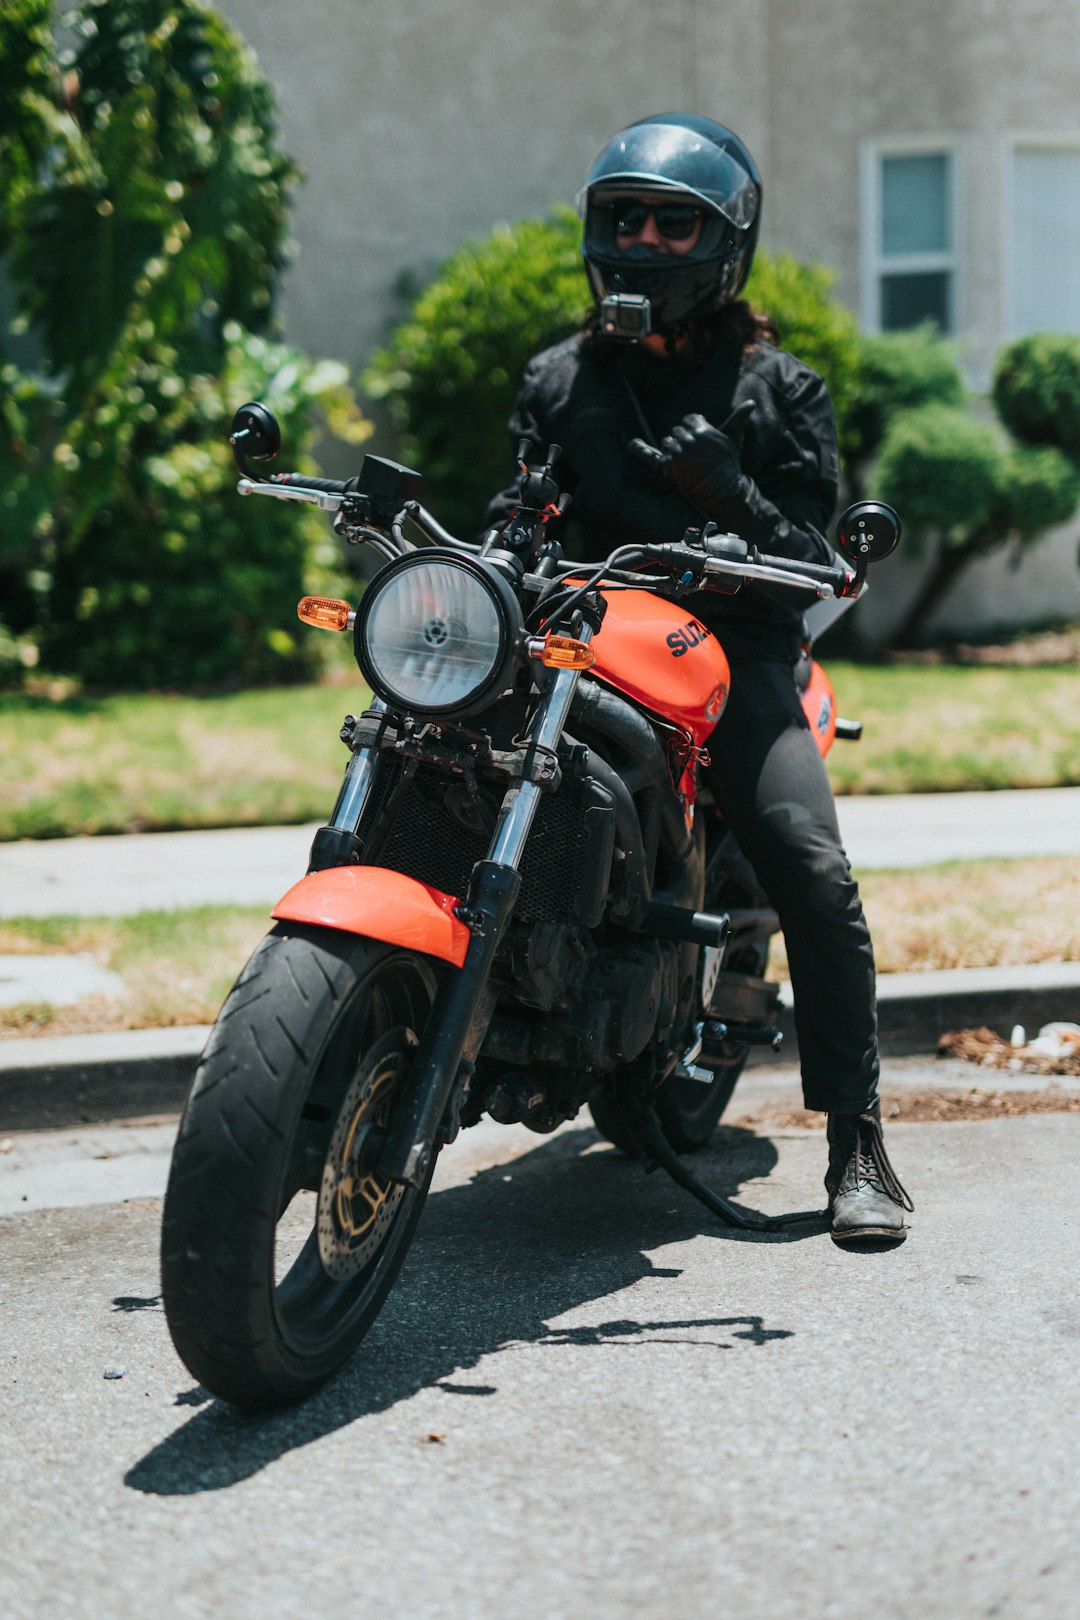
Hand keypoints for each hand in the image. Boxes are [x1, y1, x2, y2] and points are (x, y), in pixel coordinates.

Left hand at [630, 401, 753, 514]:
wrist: (722, 489)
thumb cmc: (729, 463)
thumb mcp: (734, 439)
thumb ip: (738, 419)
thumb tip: (752, 403)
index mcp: (701, 428)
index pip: (688, 420)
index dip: (692, 428)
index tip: (699, 439)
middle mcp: (687, 438)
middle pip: (676, 432)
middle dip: (683, 441)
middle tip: (695, 456)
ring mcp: (676, 453)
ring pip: (666, 443)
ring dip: (672, 450)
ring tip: (686, 462)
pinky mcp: (668, 467)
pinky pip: (652, 455)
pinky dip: (641, 449)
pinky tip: (632, 444)